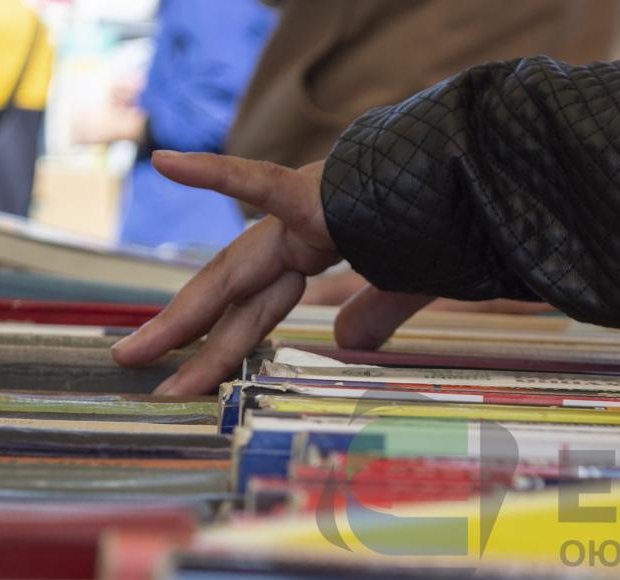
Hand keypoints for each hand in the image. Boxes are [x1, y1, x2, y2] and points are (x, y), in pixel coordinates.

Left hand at [112, 151, 438, 394]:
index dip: (219, 345)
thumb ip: (374, 313)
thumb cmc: (456, 232)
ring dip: (183, 318)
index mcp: (316, 249)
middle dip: (183, 338)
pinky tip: (168, 160)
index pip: (256, 307)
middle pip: (231, 296)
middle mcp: (298, 231)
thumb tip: (350, 342)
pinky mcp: (322, 196)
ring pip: (233, 274)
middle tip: (135, 371)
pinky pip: (266, 185)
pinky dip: (219, 175)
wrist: (485, 192)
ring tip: (135, 353)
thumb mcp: (407, 287)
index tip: (183, 378)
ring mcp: (305, 212)